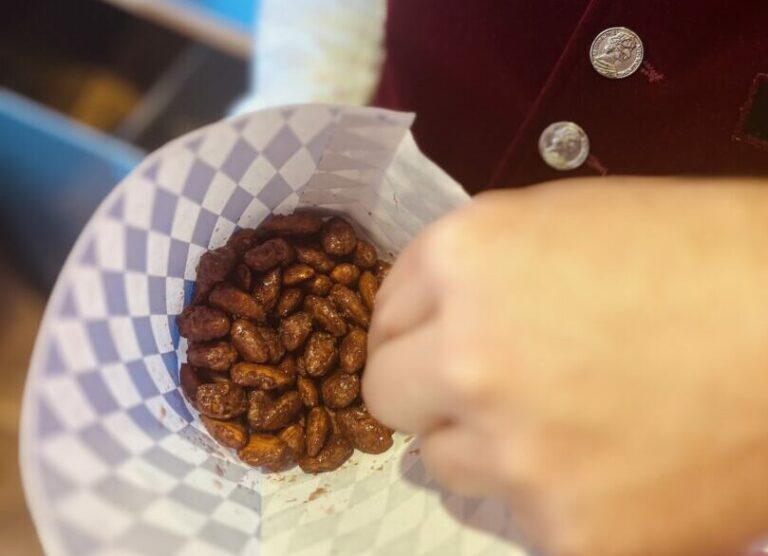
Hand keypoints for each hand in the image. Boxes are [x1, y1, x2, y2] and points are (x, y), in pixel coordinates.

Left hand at [364, 178, 767, 555]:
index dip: (413, 326)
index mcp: (467, 260)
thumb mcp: (562, 220)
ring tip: (568, 419)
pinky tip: (613, 463)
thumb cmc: (696, 255)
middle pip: (390, 394)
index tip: (440, 335)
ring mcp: (517, 455)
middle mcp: (469, 358)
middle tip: (487, 382)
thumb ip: (471, 269)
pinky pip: (518, 515)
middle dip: (427, 386)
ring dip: (486, 442)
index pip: (384, 314)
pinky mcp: (571, 535)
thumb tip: (421, 322)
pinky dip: (552, 493)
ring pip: (445, 461)